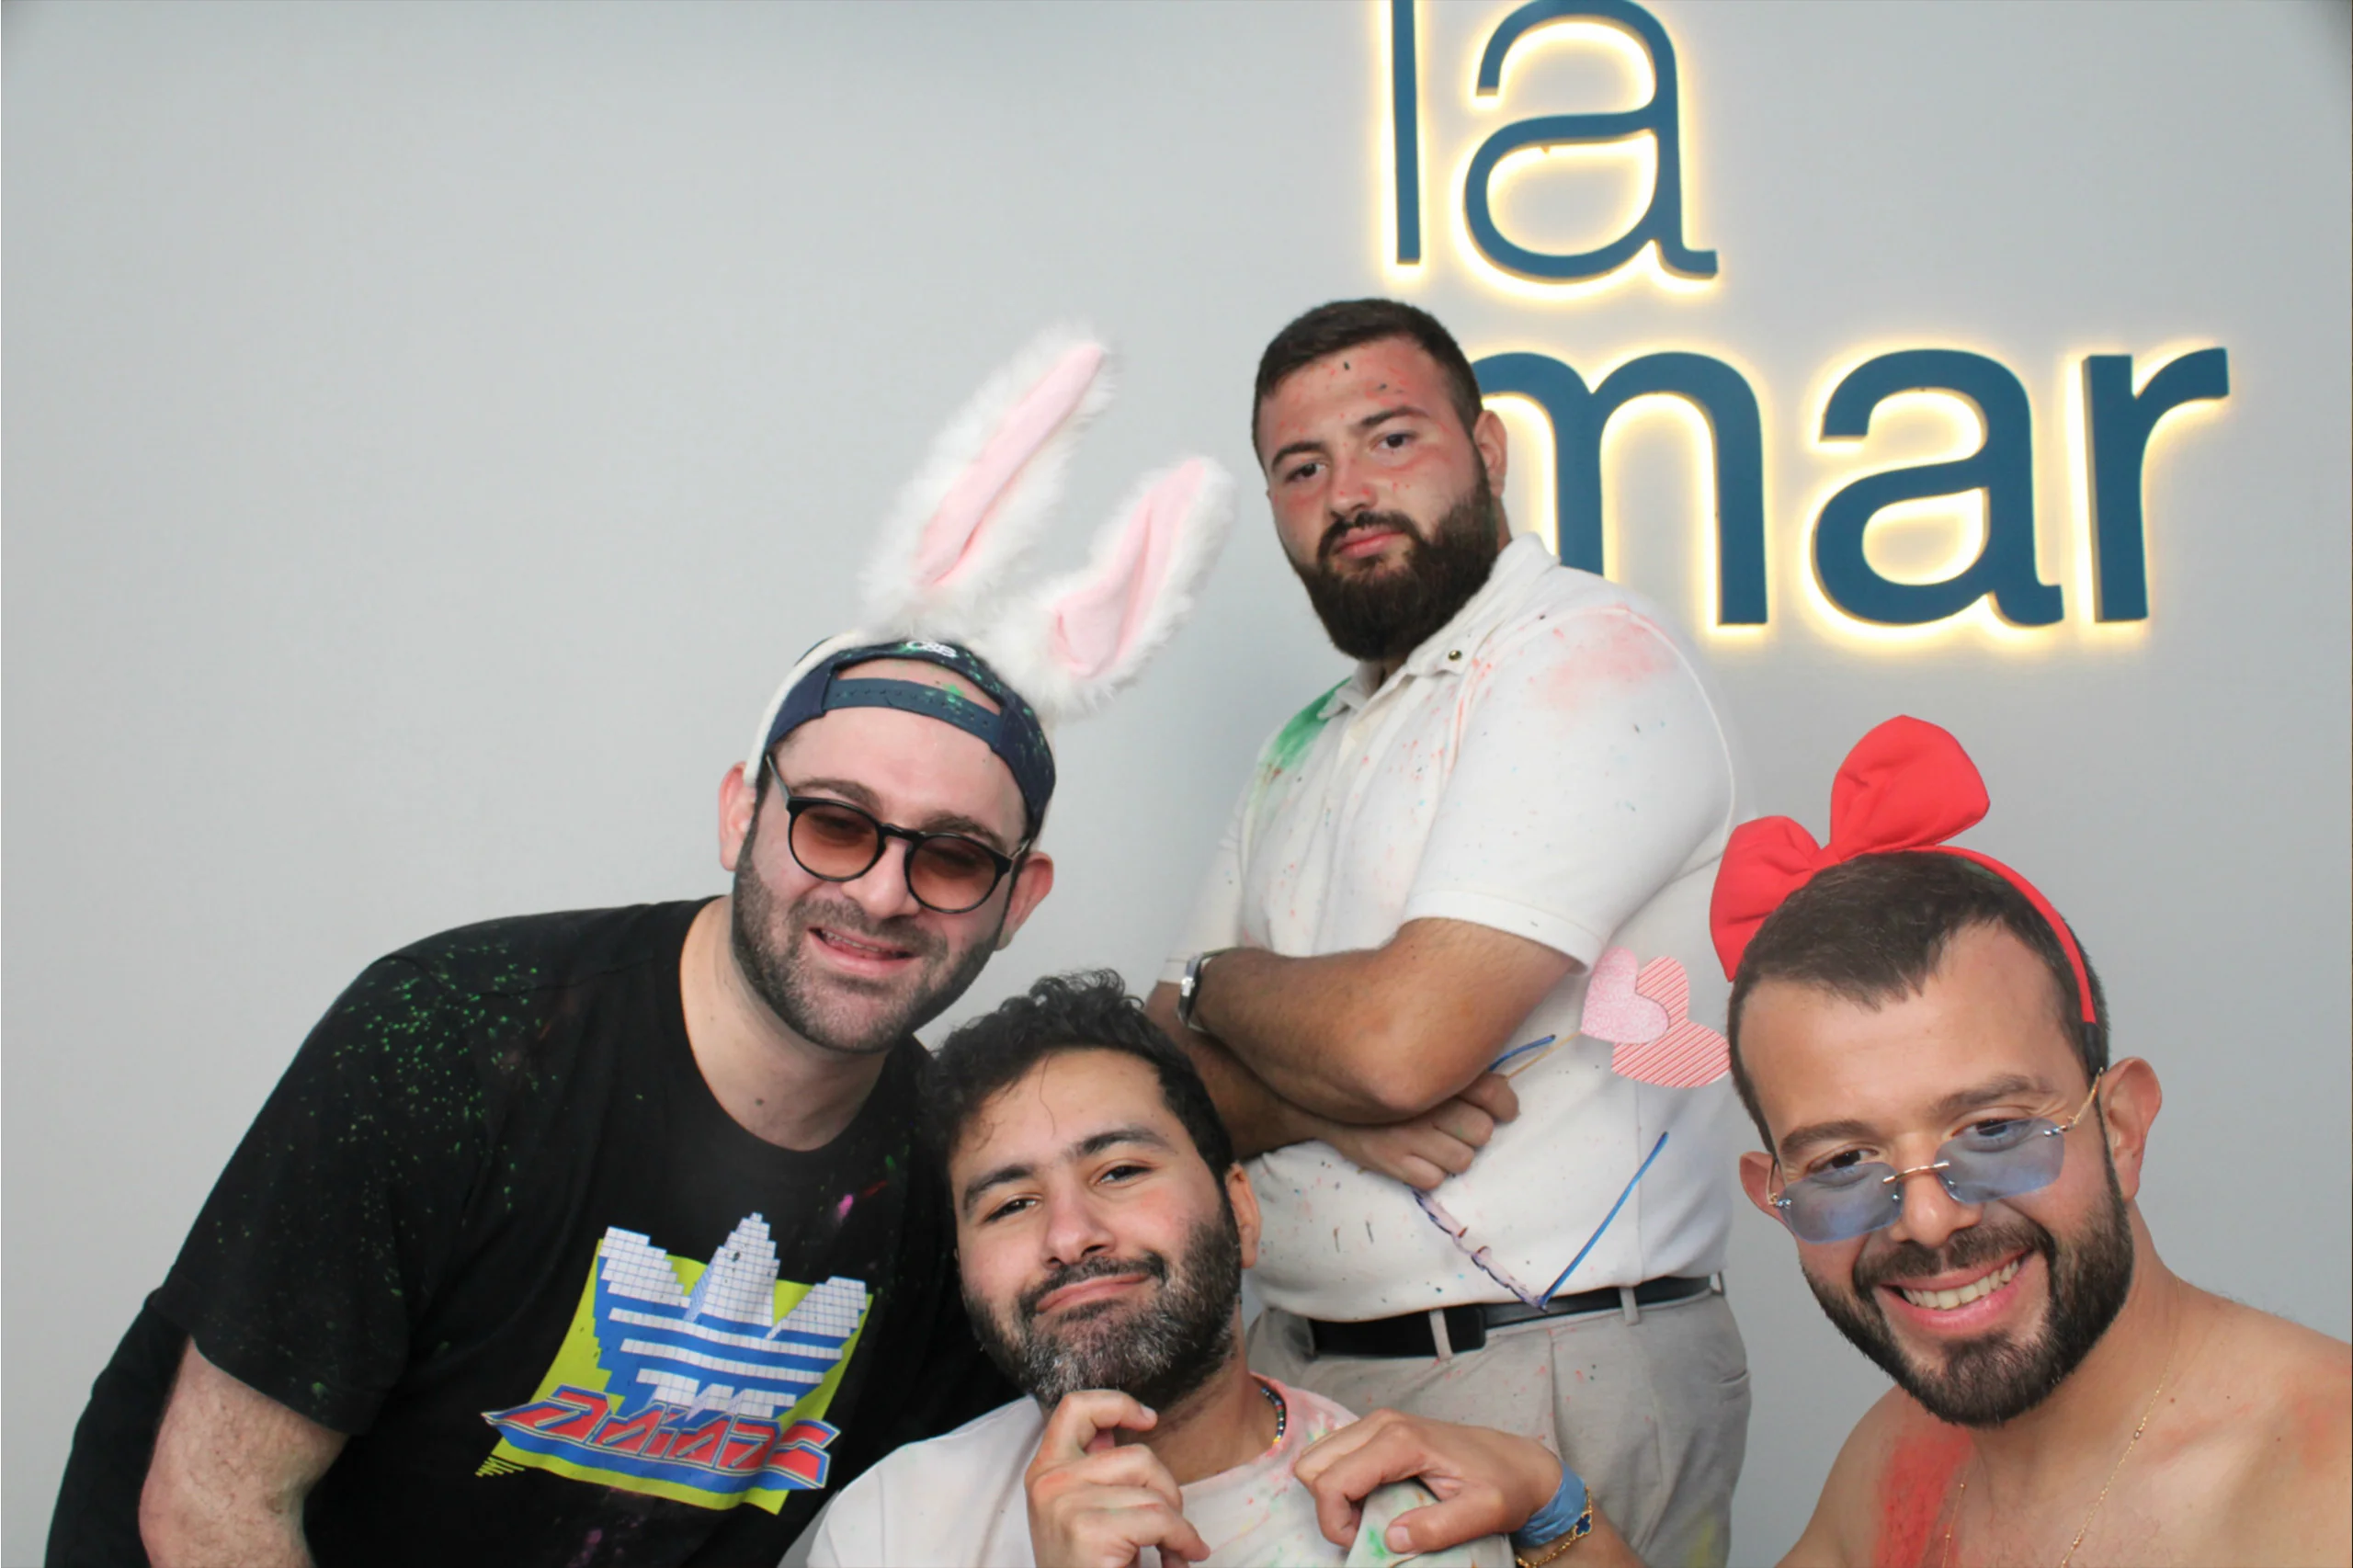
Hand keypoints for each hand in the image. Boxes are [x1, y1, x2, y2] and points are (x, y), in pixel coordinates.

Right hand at [1024, 1389, 1211, 1567]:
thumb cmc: (1087, 1566)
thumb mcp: (1081, 1511)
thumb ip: (1096, 1469)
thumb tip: (1124, 1427)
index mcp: (1044, 1472)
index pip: (1074, 1408)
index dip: (1116, 1403)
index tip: (1148, 1418)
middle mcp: (1049, 1482)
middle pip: (1138, 1456)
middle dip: (1168, 1491)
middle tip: (1170, 1527)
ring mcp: (1066, 1504)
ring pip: (1154, 1492)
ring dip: (1177, 1523)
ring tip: (1172, 1549)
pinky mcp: (1089, 1529)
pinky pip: (1160, 1520)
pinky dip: (1183, 1540)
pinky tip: (1180, 1558)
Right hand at [1292, 1408, 1559, 1555]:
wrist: (1519, 1461)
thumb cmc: (1504, 1485)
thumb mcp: (1483, 1513)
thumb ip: (1439, 1528)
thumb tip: (1392, 1539)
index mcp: (1400, 1442)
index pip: (1331, 1481)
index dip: (1334, 1522)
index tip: (1361, 1543)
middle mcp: (1381, 1424)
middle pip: (1312, 1465)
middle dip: (1327, 1507)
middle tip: (1361, 1530)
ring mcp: (1377, 1422)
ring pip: (1317, 1457)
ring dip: (1330, 1494)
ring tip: (1365, 1517)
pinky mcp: (1379, 1429)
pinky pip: (1334, 1454)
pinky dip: (1338, 1481)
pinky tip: (1369, 1499)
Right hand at [1319, 1072, 1518, 1189]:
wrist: (1323, 1100)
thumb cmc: (1384, 1083)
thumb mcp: (1417, 1067)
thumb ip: (1456, 1074)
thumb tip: (1501, 1093)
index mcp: (1435, 1074)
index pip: (1493, 1092)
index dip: (1505, 1105)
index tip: (1502, 1111)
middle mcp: (1423, 1103)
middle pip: (1482, 1132)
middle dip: (1473, 1132)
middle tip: (1455, 1127)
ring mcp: (1406, 1134)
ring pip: (1463, 1160)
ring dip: (1454, 1155)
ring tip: (1434, 1143)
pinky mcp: (1390, 1161)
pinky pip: (1433, 1180)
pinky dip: (1429, 1173)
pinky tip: (1415, 1157)